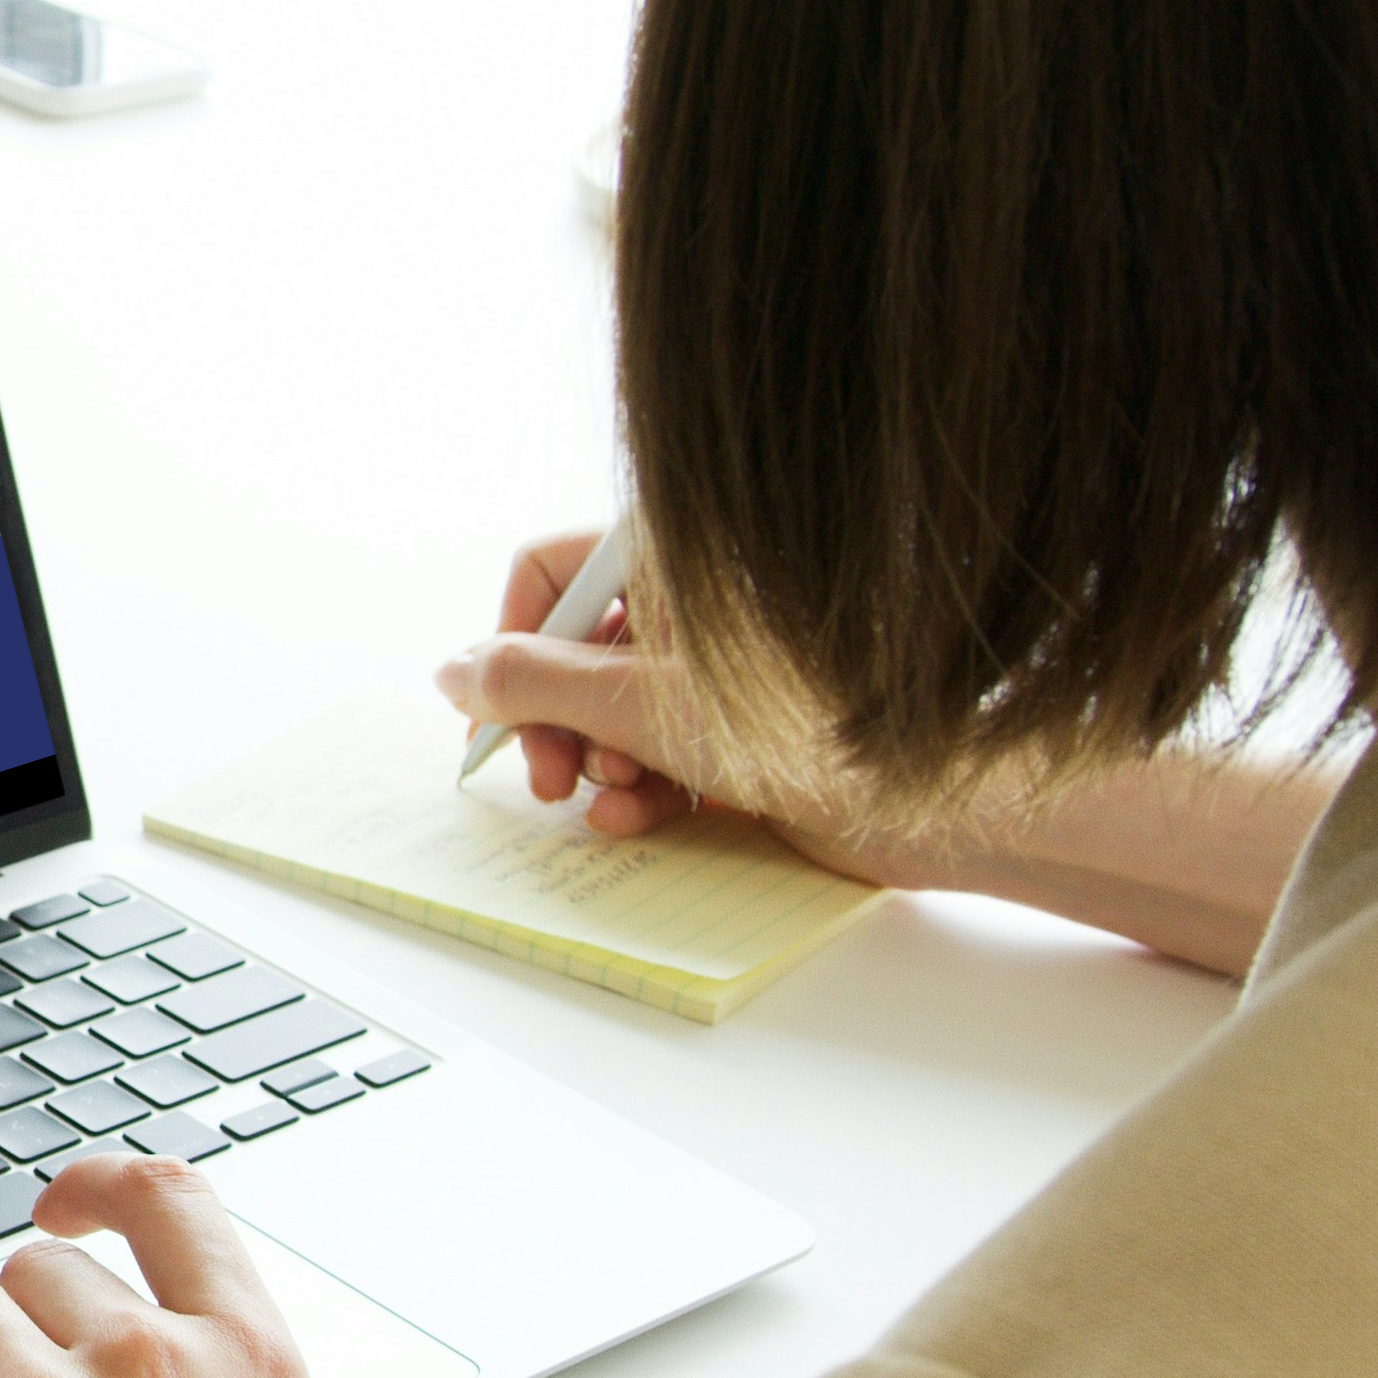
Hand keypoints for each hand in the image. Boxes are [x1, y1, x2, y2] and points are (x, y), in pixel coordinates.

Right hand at [433, 528, 940, 883]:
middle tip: (549, 779)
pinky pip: (654, 750)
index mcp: (672, 560)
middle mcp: (690, 606)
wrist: (925, 801)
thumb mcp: (634, 704)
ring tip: (618, 798)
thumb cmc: (796, 730)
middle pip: (571, 649)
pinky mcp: (736, 732)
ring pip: (606, 710)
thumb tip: (451, 671)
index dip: (510, 640)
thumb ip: (530, 682)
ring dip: (595, 764)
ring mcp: (713, 671)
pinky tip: (644, 817)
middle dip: (551, 720)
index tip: (497, 709)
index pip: (547, 571)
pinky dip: (639, 789)